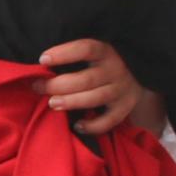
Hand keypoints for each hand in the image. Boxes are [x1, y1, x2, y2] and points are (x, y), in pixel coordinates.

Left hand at [37, 38, 159, 139]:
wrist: (137, 76)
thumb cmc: (101, 63)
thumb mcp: (93, 53)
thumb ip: (73, 56)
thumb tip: (40, 64)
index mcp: (105, 52)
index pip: (86, 49)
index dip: (64, 53)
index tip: (43, 59)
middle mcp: (116, 70)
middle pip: (86, 79)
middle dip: (58, 85)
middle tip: (38, 87)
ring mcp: (123, 89)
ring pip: (95, 98)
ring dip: (71, 102)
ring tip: (53, 104)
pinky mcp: (126, 107)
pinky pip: (109, 120)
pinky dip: (93, 126)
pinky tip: (78, 125)